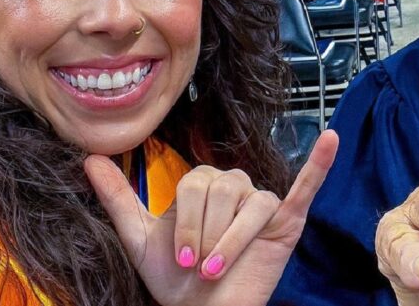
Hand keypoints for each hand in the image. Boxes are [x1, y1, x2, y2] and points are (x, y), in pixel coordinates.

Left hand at [85, 130, 337, 305]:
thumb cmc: (173, 280)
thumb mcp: (139, 236)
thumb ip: (118, 196)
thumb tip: (87, 158)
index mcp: (206, 184)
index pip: (197, 184)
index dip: (186, 223)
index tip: (181, 260)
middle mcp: (236, 186)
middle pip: (223, 190)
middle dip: (206, 234)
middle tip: (201, 267)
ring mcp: (264, 201)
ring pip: (252, 203)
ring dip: (233, 241)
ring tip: (219, 268)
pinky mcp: (288, 219)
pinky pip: (305, 186)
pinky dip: (320, 163)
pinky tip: (331, 139)